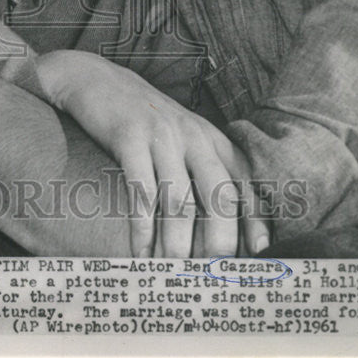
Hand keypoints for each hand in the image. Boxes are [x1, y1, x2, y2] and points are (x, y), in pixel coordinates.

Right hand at [36, 50, 269, 258]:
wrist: (97, 80)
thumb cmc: (143, 121)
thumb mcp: (181, 138)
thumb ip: (201, 172)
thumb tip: (217, 231)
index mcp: (212, 139)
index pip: (245, 182)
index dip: (256, 219)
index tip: (260, 255)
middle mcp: (193, 136)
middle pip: (218, 196)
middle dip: (219, 242)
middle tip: (210, 277)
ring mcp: (161, 136)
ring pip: (178, 200)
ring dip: (176, 244)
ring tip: (171, 273)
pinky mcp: (129, 138)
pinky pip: (140, 191)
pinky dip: (142, 228)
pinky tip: (140, 252)